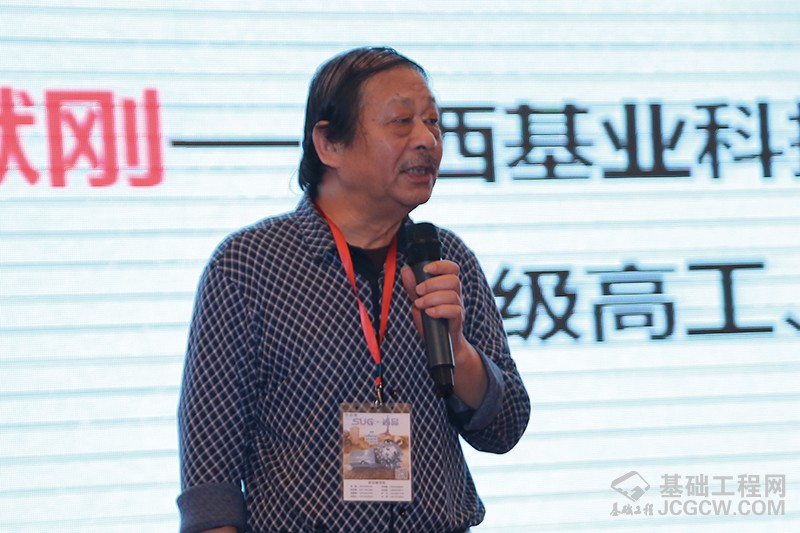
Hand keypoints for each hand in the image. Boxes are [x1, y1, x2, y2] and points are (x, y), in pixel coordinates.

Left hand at [400, 261, 486, 406]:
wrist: (440, 346)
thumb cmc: (430, 322)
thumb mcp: (418, 302)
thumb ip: (412, 287)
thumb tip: (405, 269)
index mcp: (447, 287)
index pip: (452, 268)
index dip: (441, 265)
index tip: (426, 269)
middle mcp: (455, 295)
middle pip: (453, 280)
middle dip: (432, 283)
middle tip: (418, 292)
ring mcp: (458, 308)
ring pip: (453, 294)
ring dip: (432, 298)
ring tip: (420, 305)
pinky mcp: (457, 321)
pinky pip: (454, 311)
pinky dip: (440, 310)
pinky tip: (429, 313)